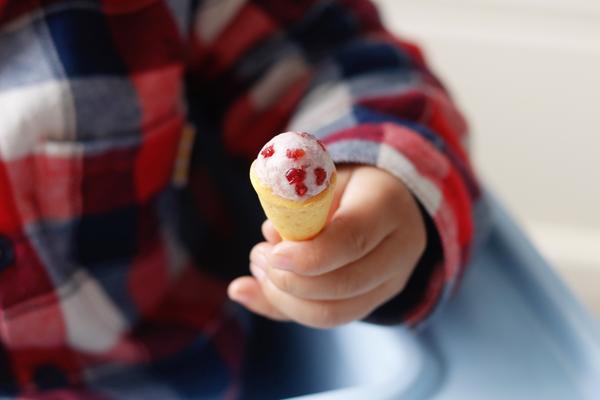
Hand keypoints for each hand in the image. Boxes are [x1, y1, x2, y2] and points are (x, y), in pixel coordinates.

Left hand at [228, 165, 425, 327]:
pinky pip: (328, 317)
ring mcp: (391, 282)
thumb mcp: (324, 180)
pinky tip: (261, 290)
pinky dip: (288, 308)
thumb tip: (267, 238)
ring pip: (335, 312)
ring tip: (260, 271)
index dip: (308, 255)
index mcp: (388, 205)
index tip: (272, 253)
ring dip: (285, 299)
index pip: (352, 239)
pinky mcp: (374, 301)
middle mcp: (400, 250)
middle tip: (259, 257)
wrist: (388, 200)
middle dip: (290, 281)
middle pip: (345, 284)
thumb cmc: (347, 184)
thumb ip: (297, 209)